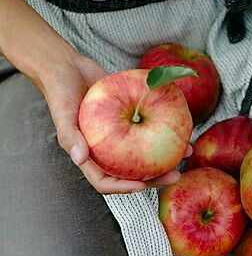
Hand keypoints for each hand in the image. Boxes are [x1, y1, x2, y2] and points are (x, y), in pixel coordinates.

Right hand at [41, 53, 187, 193]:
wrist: (69, 67)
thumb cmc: (60, 91)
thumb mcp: (62, 113)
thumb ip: (70, 137)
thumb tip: (80, 160)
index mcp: (90, 157)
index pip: (106, 182)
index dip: (124, 188)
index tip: (142, 186)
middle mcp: (106, 152)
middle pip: (133, 174)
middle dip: (156, 178)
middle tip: (176, 174)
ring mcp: (120, 138)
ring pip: (145, 154)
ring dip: (167, 157)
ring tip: (187, 152)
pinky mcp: (131, 121)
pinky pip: (149, 131)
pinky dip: (165, 131)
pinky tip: (181, 129)